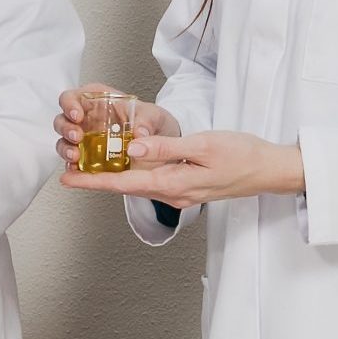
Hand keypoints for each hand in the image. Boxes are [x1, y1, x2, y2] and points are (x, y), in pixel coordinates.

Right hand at [51, 83, 180, 164]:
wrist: (163, 150)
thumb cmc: (153, 124)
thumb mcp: (155, 116)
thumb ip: (147, 120)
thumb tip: (139, 132)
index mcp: (98, 101)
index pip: (73, 97)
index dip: (69, 104)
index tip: (78, 115)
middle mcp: (87, 119)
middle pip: (63, 119)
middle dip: (66, 128)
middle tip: (76, 137)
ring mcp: (86, 140)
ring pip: (64, 141)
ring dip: (65, 149)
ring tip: (76, 156)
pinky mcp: (89, 159)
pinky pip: (73, 162)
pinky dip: (71, 167)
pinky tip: (76, 169)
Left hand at [59, 130, 302, 207]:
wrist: (270, 170)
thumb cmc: (242, 154)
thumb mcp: (204, 144)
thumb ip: (167, 147)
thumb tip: (133, 147)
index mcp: (175, 183)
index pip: (124, 183)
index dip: (93, 182)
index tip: (67, 179)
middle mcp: (174, 194)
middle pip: (126, 187)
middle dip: (97, 180)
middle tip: (69, 169)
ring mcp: (181, 193)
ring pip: (138, 185)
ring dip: (113, 177)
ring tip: (89, 165)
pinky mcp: (187, 188)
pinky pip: (152, 182)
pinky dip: (134, 174)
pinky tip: (126, 162)